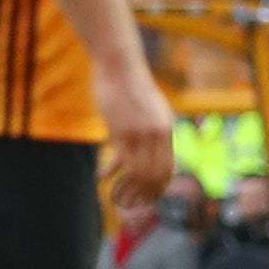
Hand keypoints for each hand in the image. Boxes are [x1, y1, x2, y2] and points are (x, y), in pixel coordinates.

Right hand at [95, 60, 174, 210]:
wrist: (119, 65)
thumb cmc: (131, 85)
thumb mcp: (152, 109)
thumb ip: (155, 130)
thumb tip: (154, 149)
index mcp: (167, 129)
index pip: (167, 169)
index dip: (157, 188)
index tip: (147, 197)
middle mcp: (157, 134)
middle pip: (154, 175)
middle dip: (142, 193)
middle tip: (129, 203)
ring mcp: (139, 132)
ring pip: (137, 172)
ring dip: (126, 187)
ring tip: (115, 196)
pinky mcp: (120, 130)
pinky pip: (119, 160)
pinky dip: (111, 173)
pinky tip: (100, 178)